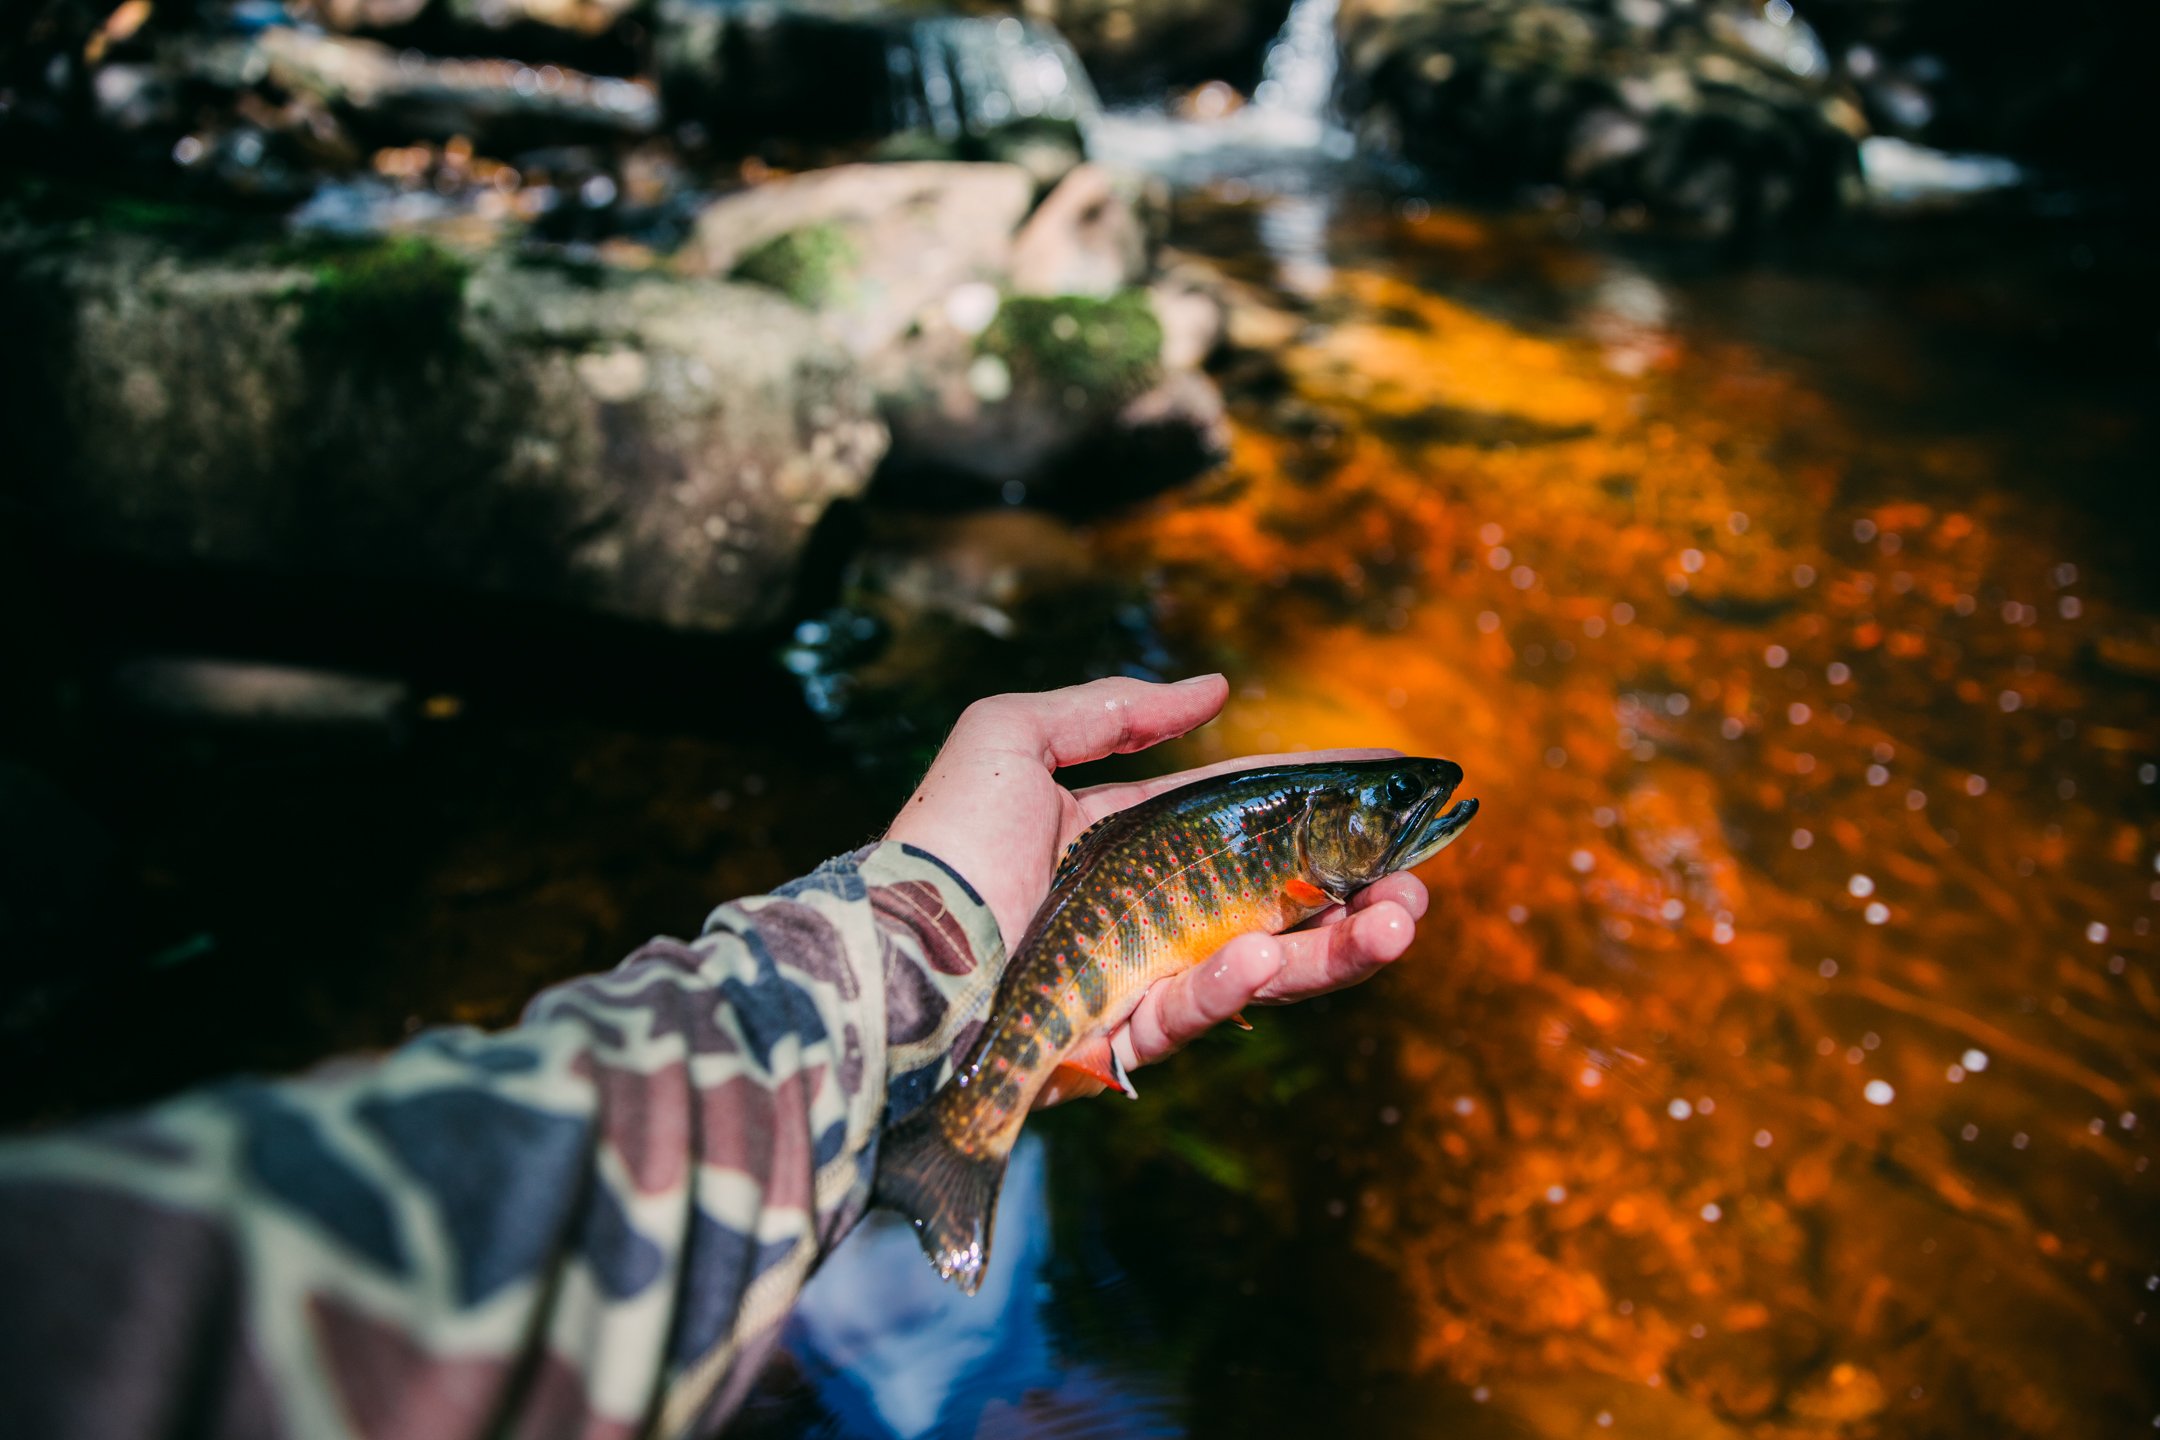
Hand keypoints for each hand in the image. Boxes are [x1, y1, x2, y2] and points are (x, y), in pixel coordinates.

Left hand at [883, 675, 1429, 1105]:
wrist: (892, 953)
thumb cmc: (943, 839)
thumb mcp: (1011, 735)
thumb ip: (1113, 709)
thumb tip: (1215, 688)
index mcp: (1125, 835)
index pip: (1243, 807)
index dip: (1319, 790)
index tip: (1396, 779)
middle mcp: (1143, 906)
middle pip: (1276, 896)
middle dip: (1358, 892)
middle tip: (1420, 889)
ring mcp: (1138, 975)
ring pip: (1264, 966)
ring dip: (1338, 949)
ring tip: (1400, 925)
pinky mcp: (1122, 1039)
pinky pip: (1200, 1011)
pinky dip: (1241, 985)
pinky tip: (1272, 955)